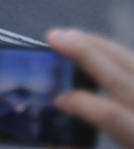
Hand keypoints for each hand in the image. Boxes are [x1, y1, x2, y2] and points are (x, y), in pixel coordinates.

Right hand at [49, 27, 133, 146]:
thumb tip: (55, 143)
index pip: (110, 114)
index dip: (80, 103)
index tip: (57, 100)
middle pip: (120, 76)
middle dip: (85, 53)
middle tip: (54, 36)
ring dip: (99, 45)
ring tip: (71, 36)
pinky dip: (117, 54)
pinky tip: (100, 49)